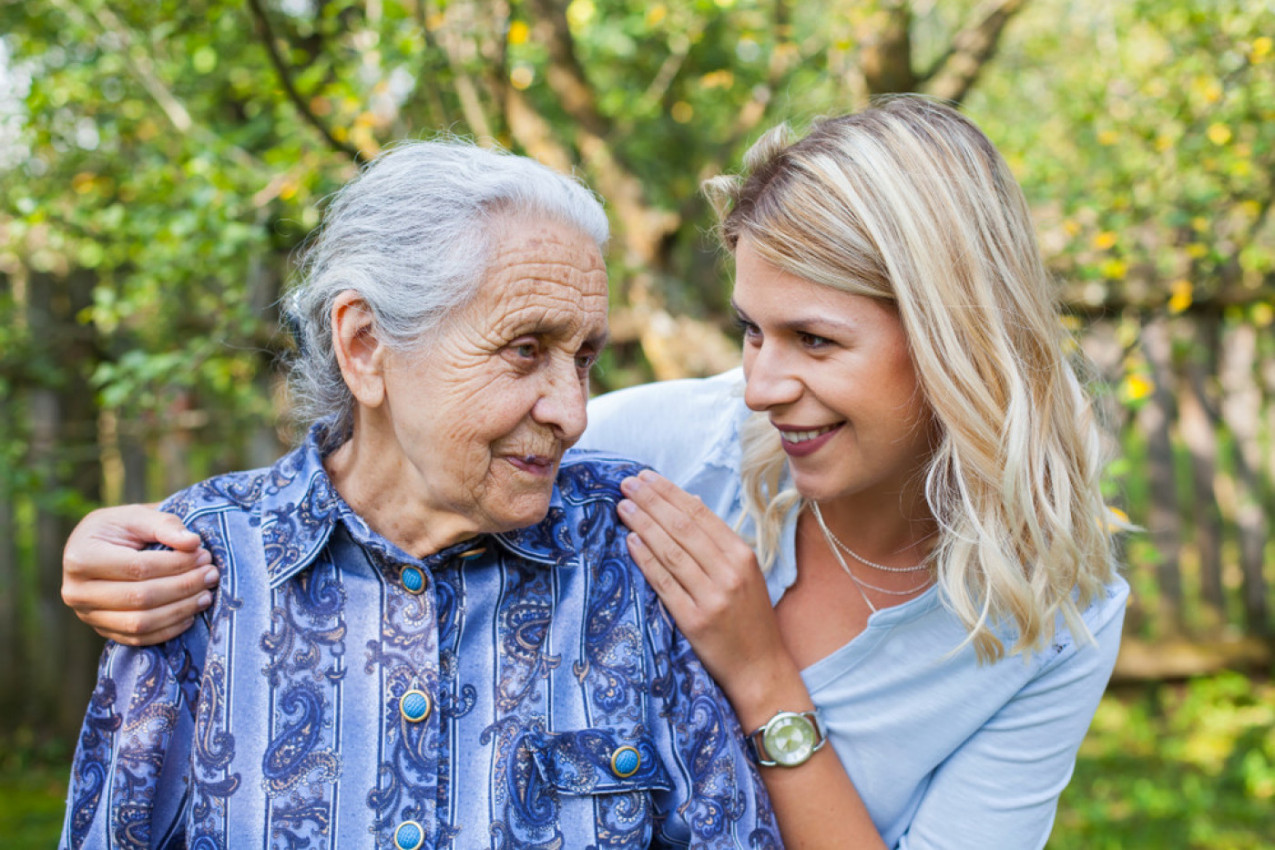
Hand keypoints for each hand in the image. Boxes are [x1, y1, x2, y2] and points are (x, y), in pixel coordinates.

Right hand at [62, 504, 216, 645]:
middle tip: (211, 575)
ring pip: (140, 623)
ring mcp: (87, 615)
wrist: (97, 548)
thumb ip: (164, 525)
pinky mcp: (103, 630)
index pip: (138, 567)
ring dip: (180, 611)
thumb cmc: (119, 528)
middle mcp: (77, 591)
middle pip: (140, 598)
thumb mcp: (137, 516)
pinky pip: (138, 639)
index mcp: (81, 557)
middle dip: (183, 587)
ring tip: (206, 595)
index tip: (204, 556)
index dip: (176, 564)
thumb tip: (192, 542)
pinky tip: (191, 614)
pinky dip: (169, 629)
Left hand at [618, 470, 798, 714]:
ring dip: (643, 525)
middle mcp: (729, 572)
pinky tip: (630, 541)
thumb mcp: (745, 572)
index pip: (700, 514)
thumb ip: (717, 539)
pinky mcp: (695, 620)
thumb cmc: (750, 618)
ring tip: (623, 506)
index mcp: (743, 556)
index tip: (646, 477)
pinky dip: (646, 560)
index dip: (670, 493)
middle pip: (682, 527)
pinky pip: (664, 583)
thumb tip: (689, 499)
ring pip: (671, 551)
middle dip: (651, 501)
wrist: (761, 668)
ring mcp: (712, 597)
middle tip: (627, 483)